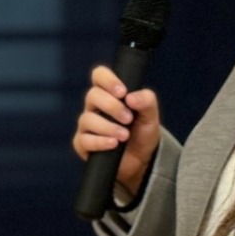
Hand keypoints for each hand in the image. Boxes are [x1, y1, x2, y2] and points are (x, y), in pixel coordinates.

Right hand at [73, 65, 160, 197]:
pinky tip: (113, 144)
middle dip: (112, 107)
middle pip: (92, 95)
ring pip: (87, 119)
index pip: (99, 75)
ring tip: (125, 136)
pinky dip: (100, 142)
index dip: (108, 80)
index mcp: (109, 93)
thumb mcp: (151, 115)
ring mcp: (87, 125)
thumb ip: (147, 100)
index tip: (122, 92)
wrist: (141, 160)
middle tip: (129, 119)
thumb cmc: (142, 132)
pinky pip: (84, 139)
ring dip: (108, 127)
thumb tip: (130, 98)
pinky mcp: (83, 144)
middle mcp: (94, 107)